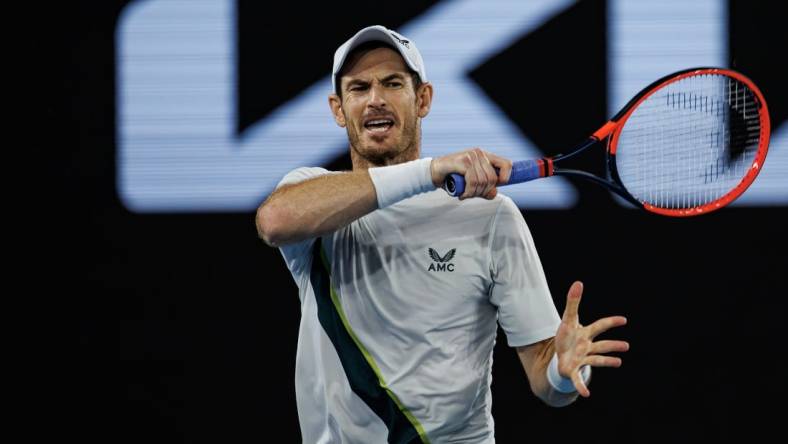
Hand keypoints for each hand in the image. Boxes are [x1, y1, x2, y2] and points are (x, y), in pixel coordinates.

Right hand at [430, 148, 512, 199]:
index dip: (506, 177)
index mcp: (485, 156)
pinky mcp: (464, 162)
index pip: (506, 164)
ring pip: (483, 181)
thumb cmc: (452, 177)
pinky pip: (473, 181)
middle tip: (472, 195)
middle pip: (493, 178)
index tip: (498, 186)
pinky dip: (468, 192)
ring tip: (465, 195)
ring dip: (474, 193)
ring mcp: (472, 156)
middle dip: (483, 191)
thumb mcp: (472, 184)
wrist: (434, 172)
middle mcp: (480, 154)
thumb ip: (484, 189)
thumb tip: (494, 193)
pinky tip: (462, 195)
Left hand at [554, 281, 628, 396]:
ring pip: (596, 360)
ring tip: (619, 363)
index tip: (623, 320)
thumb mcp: (567, 319)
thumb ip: (572, 302)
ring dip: (606, 362)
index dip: (611, 322)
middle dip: (613, 345)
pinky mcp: (573, 370)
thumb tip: (578, 282)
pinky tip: (586, 394)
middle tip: (627, 346)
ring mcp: (582, 359)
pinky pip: (578, 379)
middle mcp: (587, 347)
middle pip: (601, 345)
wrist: (560, 355)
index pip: (600, 326)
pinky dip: (581, 386)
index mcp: (586, 334)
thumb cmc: (567, 337)